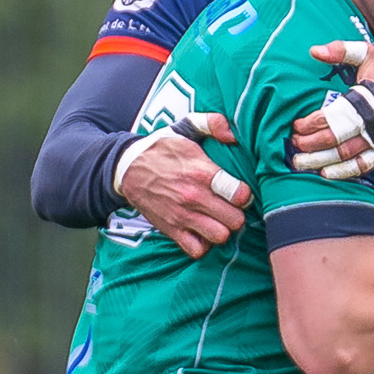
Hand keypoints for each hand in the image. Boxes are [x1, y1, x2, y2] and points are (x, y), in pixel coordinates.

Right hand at [118, 115, 250, 259]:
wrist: (127, 169)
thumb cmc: (162, 150)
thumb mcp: (185, 128)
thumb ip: (213, 123)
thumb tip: (234, 136)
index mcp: (201, 172)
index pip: (240, 194)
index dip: (245, 195)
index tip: (239, 192)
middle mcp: (193, 196)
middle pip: (235, 220)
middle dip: (238, 214)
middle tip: (231, 208)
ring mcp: (182, 216)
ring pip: (219, 237)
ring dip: (223, 230)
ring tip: (218, 220)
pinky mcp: (171, 230)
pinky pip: (197, 250)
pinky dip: (203, 244)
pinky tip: (203, 231)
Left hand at [292, 40, 373, 171]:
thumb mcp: (369, 55)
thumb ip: (342, 50)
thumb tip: (314, 50)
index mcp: (364, 100)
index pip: (330, 118)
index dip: (309, 124)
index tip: (296, 126)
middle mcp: (371, 124)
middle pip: (333, 140)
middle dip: (310, 145)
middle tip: (294, 145)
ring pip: (345, 157)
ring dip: (320, 161)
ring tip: (301, 163)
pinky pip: (362, 166)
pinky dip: (344, 172)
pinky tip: (326, 173)